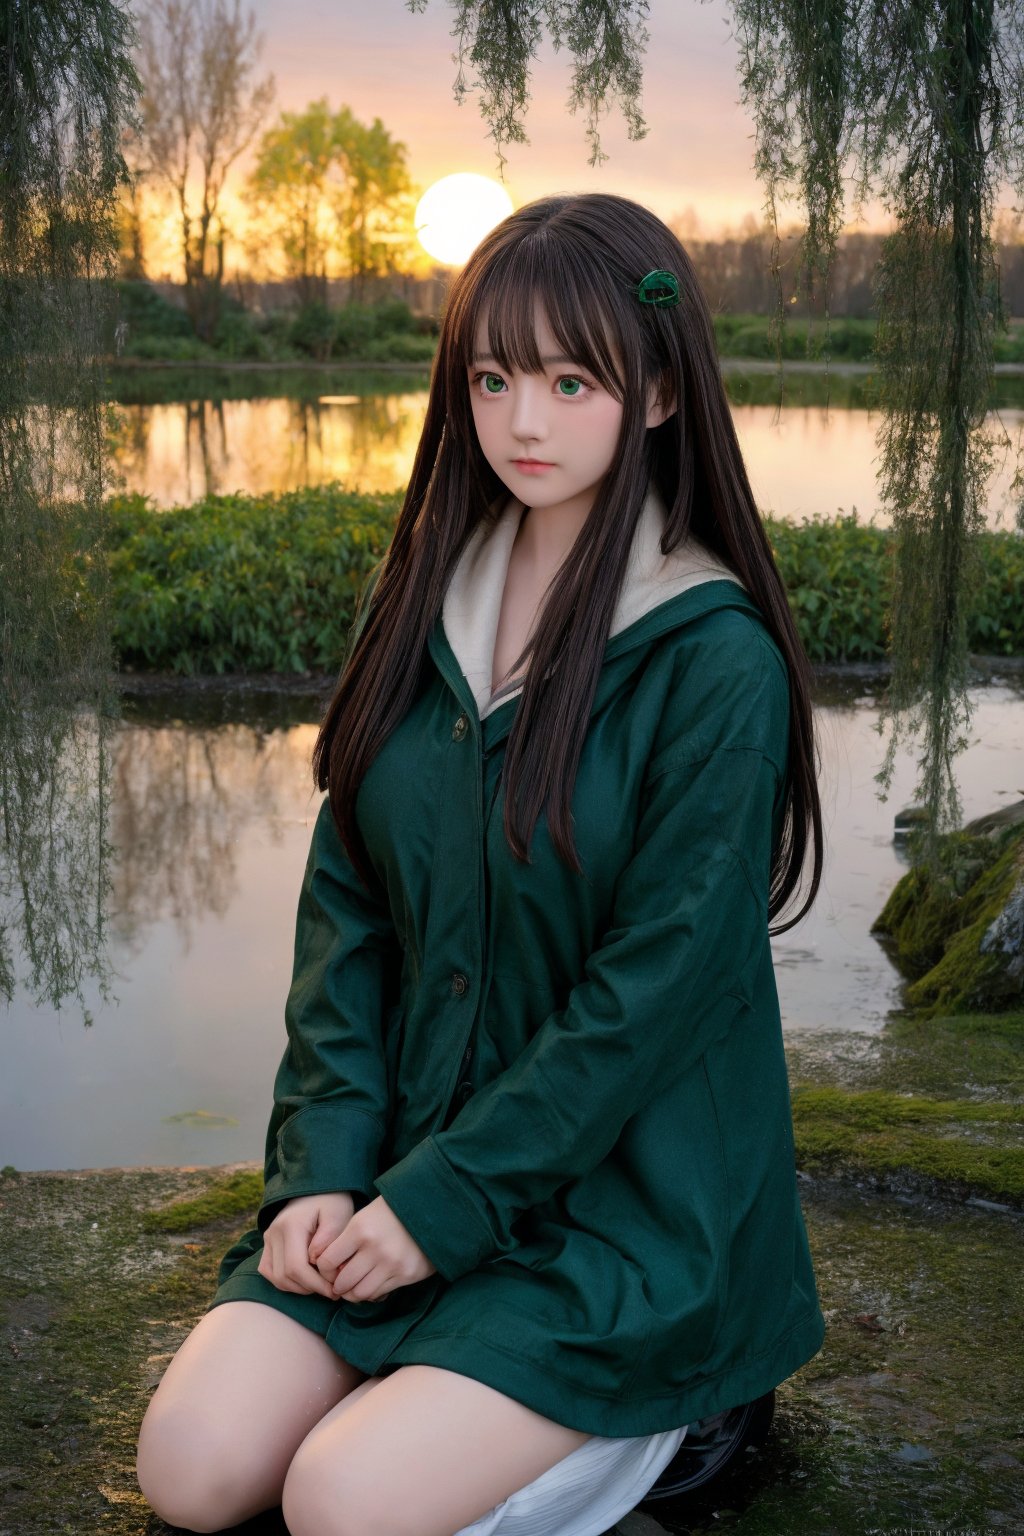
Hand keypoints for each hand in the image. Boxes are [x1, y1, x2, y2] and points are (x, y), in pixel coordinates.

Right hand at [258, 1192, 355, 1296]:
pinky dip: (285, 1281)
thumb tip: (316, 1261)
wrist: (317, 1187)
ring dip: (298, 1287)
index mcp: (291, 1226)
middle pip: (284, 1276)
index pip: (296, 1267)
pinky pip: (269, 1272)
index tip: (335, 1290)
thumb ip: (329, 1239)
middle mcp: (274, 1233)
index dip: (315, 1284)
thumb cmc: (332, 1202)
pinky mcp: (268, 1243)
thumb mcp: (338, 1215)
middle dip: (309, 1288)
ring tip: (320, 1283)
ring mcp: (268, 1238)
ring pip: (276, 1278)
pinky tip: (305, 1278)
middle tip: (331, 1289)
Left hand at [310, 1194, 437, 1301]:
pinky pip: (380, 1293)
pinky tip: (373, 1282)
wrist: (431, 1208)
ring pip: (361, 1293)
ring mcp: (392, 1263)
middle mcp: (374, 1248)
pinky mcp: (407, 1274)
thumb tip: (333, 1270)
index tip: (329, 1269)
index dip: (324, 1269)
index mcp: (360, 1229)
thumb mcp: (365, 1216)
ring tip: (356, 1285)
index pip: (328, 1261)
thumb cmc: (391, 1211)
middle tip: (340, 1283)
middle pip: (343, 1282)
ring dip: (354, 1293)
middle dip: (338, 1286)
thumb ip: (347, 1240)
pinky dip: (373, 1292)